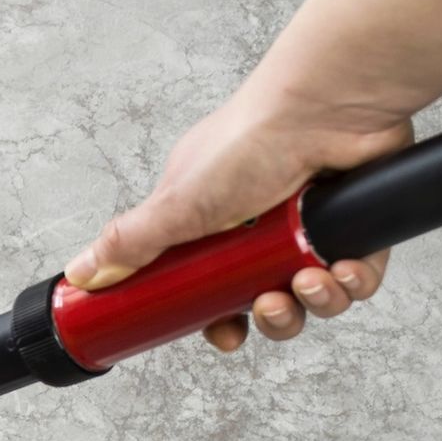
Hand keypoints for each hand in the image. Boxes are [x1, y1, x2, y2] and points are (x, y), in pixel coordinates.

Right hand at [61, 84, 412, 350]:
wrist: (326, 107)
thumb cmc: (250, 140)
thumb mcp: (176, 203)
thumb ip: (129, 243)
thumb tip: (82, 273)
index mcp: (213, 221)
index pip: (210, 286)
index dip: (217, 317)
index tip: (222, 333)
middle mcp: (262, 226)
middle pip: (265, 301)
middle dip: (270, 319)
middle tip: (265, 307)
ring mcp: (312, 227)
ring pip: (314, 296)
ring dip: (312, 303)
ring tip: (305, 283)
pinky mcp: (358, 226)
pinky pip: (358, 279)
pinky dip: (352, 283)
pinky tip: (341, 268)